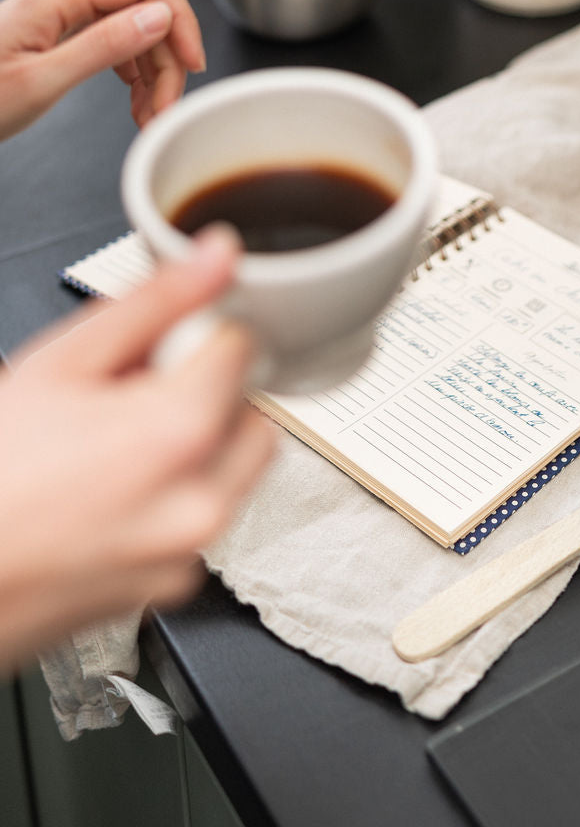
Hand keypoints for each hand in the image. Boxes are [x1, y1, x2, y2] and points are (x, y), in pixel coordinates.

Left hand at [0, 0, 205, 140]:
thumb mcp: (42, 81)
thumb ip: (105, 46)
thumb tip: (161, 17)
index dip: (178, 17)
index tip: (192, 61)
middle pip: (145, 7)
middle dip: (167, 56)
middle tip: (167, 106)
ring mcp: (63, 13)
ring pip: (135, 28)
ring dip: (154, 71)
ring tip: (152, 115)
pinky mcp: (62, 34)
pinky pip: (115, 42)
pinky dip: (135, 75)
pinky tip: (136, 103)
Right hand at [0, 226, 274, 672]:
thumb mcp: (60, 361)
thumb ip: (155, 302)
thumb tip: (215, 255)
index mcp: (178, 435)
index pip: (243, 348)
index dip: (197, 336)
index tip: (160, 345)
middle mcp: (197, 504)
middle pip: (253, 413)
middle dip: (209, 393)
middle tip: (136, 393)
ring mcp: (184, 556)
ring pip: (235, 472)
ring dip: (197, 447)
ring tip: (112, 445)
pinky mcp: (168, 589)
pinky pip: (200, 523)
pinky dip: (173, 499)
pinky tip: (108, 491)